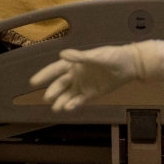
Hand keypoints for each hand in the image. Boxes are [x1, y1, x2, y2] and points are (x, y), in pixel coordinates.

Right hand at [30, 40, 163, 111]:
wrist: (130, 66)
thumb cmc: (113, 56)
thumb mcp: (97, 56)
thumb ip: (80, 57)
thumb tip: (63, 55)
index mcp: (75, 63)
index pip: (56, 69)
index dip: (44, 75)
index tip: (33, 82)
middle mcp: (76, 75)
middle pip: (60, 84)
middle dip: (53, 91)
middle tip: (47, 98)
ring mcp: (83, 85)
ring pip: (67, 95)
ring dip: (61, 101)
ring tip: (56, 108)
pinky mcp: (91, 94)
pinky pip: (79, 100)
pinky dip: (73, 104)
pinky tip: (69, 108)